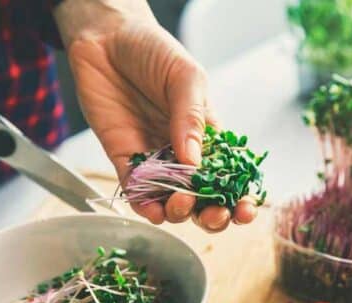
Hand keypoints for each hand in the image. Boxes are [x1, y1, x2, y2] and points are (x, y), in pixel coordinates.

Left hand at [54, 0, 256, 230]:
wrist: (106, 38)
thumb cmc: (153, 51)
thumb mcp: (186, 78)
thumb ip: (191, 118)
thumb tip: (195, 162)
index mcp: (207, 134)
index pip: (229, 175)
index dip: (239, 197)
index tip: (245, 211)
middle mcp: (183, 153)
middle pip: (203, 198)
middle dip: (212, 215)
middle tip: (214, 216)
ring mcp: (154, 159)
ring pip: (171, 201)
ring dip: (179, 212)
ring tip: (181, 204)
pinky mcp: (125, 159)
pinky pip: (136, 191)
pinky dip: (145, 206)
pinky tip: (153, 209)